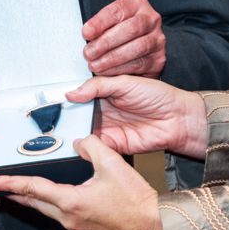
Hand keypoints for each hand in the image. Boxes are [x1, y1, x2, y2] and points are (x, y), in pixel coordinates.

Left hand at [0, 136, 164, 229]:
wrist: (157, 225)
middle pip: (35, 204)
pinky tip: (61, 201)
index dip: (10, 184)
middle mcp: (70, 220)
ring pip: (49, 213)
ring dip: (36, 202)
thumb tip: (80, 142)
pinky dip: (57, 209)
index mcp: (71, 202)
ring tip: (25, 193)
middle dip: (17, 195)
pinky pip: (65, 220)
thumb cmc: (137, 201)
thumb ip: (92, 146)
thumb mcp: (113, 163)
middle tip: (2, 189)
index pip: (32, 189)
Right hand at [65, 75, 205, 158]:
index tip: (51, 101)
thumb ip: (97, 86)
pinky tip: (76, 141)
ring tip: (58, 130)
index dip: (67, 99)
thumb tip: (72, 93)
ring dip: (72, 132)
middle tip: (50, 117)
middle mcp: (103, 111)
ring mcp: (107, 129)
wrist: (178, 119)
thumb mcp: (125, 82)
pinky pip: (94, 147)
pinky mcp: (113, 145)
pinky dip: (84, 146)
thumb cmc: (158, 96)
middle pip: (77, 115)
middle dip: (65, 117)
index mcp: (104, 93)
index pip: (79, 96)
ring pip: (82, 132)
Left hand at [82, 0, 165, 76]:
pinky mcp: (158, 59)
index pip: (118, 10)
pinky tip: (106, 72)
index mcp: (136, 4)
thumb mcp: (111, 21)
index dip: (101, 22)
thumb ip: (101, 26)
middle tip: (89, 52)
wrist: (141, 46)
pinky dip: (120, 69)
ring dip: (112, 58)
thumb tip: (88, 34)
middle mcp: (151, 19)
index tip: (86, 33)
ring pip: (137, 48)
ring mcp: (157, 39)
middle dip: (106, 42)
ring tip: (95, 64)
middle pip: (130, 29)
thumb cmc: (120, 31)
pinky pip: (139, 64)